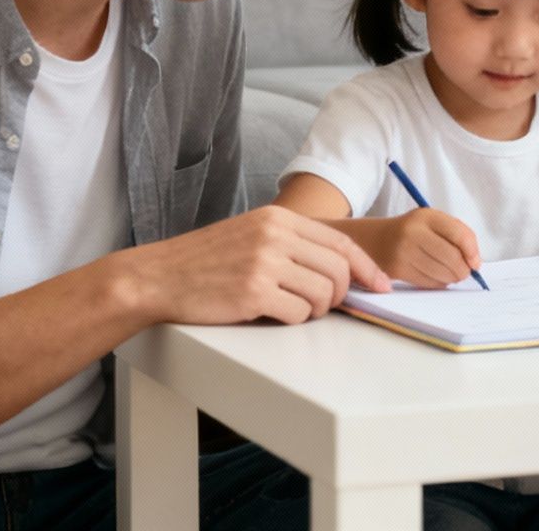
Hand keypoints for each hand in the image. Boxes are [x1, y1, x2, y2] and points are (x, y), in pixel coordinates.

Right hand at [123, 205, 389, 325]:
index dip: (367, 267)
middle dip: (338, 295)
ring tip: (287, 307)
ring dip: (313, 310)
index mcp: (278, 218)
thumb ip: (293, 243)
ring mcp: (264, 263)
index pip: (342, 241)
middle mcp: (275, 235)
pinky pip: (298, 313)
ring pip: (323, 294)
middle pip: (339, 270)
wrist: (158, 277)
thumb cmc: (205, 262)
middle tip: (321, 305)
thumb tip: (341, 267)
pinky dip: (291, 319)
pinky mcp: (253, 292)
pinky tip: (268, 313)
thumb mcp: (251, 235)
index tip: (380, 285)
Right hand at [372, 208, 483, 288]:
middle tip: (464, 272)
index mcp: (427, 216)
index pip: (460, 234)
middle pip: (452, 257)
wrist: (377, 240)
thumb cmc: (414, 232)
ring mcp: (403, 251)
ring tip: (450, 274)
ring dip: (452, 278)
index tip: (475, 262)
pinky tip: (436, 276)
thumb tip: (475, 264)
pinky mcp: (397, 269)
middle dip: (463, 270)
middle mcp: (413, 232)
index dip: (472, 252)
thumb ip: (458, 236)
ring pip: (441, 273)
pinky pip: (429, 283)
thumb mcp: (433, 223)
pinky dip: (439, 283)